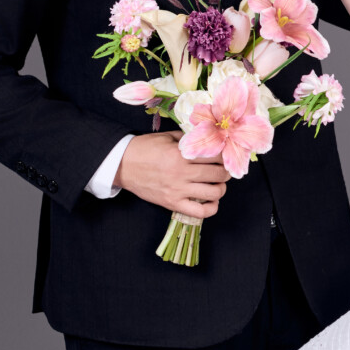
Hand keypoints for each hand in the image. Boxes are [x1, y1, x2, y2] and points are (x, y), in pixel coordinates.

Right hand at [114, 131, 228, 217]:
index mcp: (181, 154)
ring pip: (213, 193)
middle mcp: (181, 173)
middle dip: (226, 171)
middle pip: (218, 174)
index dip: (225, 155)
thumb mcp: (167, 137)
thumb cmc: (144, 149)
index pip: (215, 156)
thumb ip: (188, 139)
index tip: (227, 155)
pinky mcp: (172, 203)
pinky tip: (212, 201)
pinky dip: (211, 208)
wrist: (122, 165)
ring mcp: (178, 190)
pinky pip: (200, 212)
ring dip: (221, 188)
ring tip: (218, 184)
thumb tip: (208, 138)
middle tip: (225, 169)